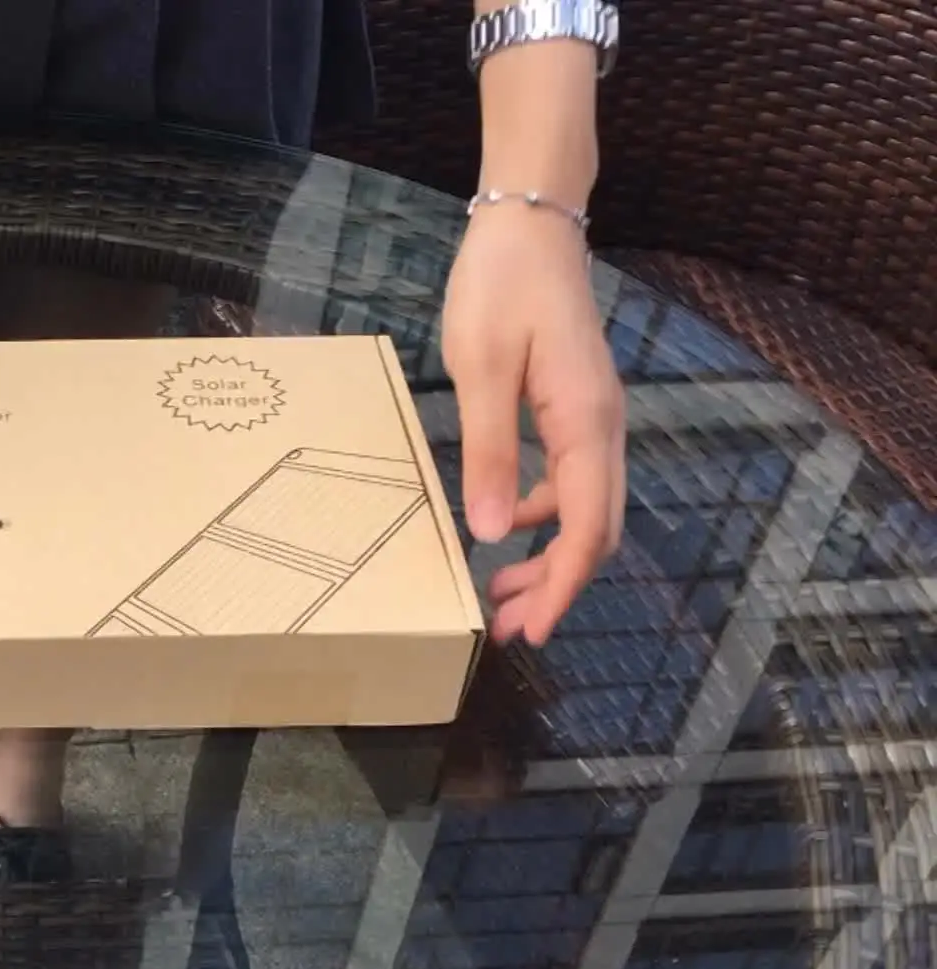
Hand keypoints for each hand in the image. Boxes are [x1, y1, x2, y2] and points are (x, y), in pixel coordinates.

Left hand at [441, 206, 625, 646]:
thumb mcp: (480, 370)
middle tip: (508, 625)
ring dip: (548, 554)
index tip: (532, 629)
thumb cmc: (501, 287)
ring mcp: (594, 416)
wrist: (530, 223)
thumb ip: (488, 452)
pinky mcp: (576, 406)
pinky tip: (501, 522)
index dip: (561, 586)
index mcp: (586, 424)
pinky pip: (570, 477)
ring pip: (584, 507)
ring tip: (501, 588)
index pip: (586, 528)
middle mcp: (603, 427)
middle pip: (595, 528)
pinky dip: (541, 513)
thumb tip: (487, 534)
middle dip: (555, 584)